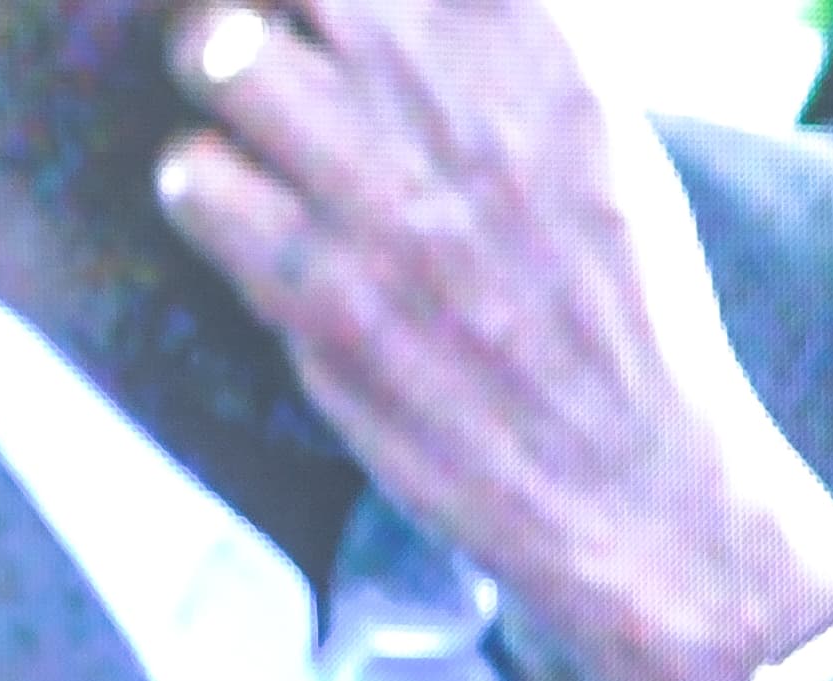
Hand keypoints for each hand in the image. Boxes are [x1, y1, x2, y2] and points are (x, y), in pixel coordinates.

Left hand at [148, 0, 832, 680]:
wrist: (637, 482)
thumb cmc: (613, 307)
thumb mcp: (597, 133)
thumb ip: (503, 50)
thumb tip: (403, 14)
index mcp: (543, 47)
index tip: (328, 13)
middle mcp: (462, 102)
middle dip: (263, 0)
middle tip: (262, 50)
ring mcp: (388, 199)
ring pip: (224, 54)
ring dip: (216, 85)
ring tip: (243, 136)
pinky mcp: (326, 299)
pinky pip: (196, 181)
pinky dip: (196, 187)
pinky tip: (233, 219)